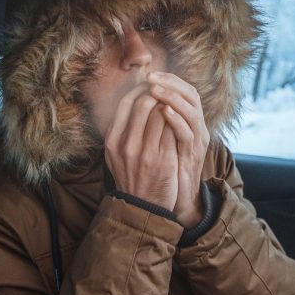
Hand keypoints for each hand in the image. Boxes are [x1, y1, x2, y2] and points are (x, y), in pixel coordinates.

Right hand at [104, 81, 178, 209]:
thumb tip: (131, 102)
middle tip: (167, 92)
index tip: (151, 86)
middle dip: (158, 92)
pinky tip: (182, 120)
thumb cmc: (132, 177)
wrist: (142, 208)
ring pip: (160, 113)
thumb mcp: (116, 155)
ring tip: (175, 104)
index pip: (125, 102)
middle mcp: (126, 144)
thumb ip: (120, 131)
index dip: (140, 90)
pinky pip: (172, 129)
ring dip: (170, 104)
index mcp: (112, 140)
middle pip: (143, 103)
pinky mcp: (163, 160)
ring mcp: (145, 152)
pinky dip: (177, 120)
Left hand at [147, 71, 209, 228]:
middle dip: (170, 83)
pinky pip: (188, 132)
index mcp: (188, 120)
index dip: (168, 79)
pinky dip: (177, 120)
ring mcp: (198, 140)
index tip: (149, 73)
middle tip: (152, 77)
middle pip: (191, 94)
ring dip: (173, 97)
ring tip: (156, 89)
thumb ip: (153, 121)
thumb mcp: (158, 140)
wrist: (177, 197)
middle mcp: (197, 126)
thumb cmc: (166, 168)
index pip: (184, 89)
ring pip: (192, 110)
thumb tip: (135, 100)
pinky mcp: (194, 154)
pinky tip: (165, 111)